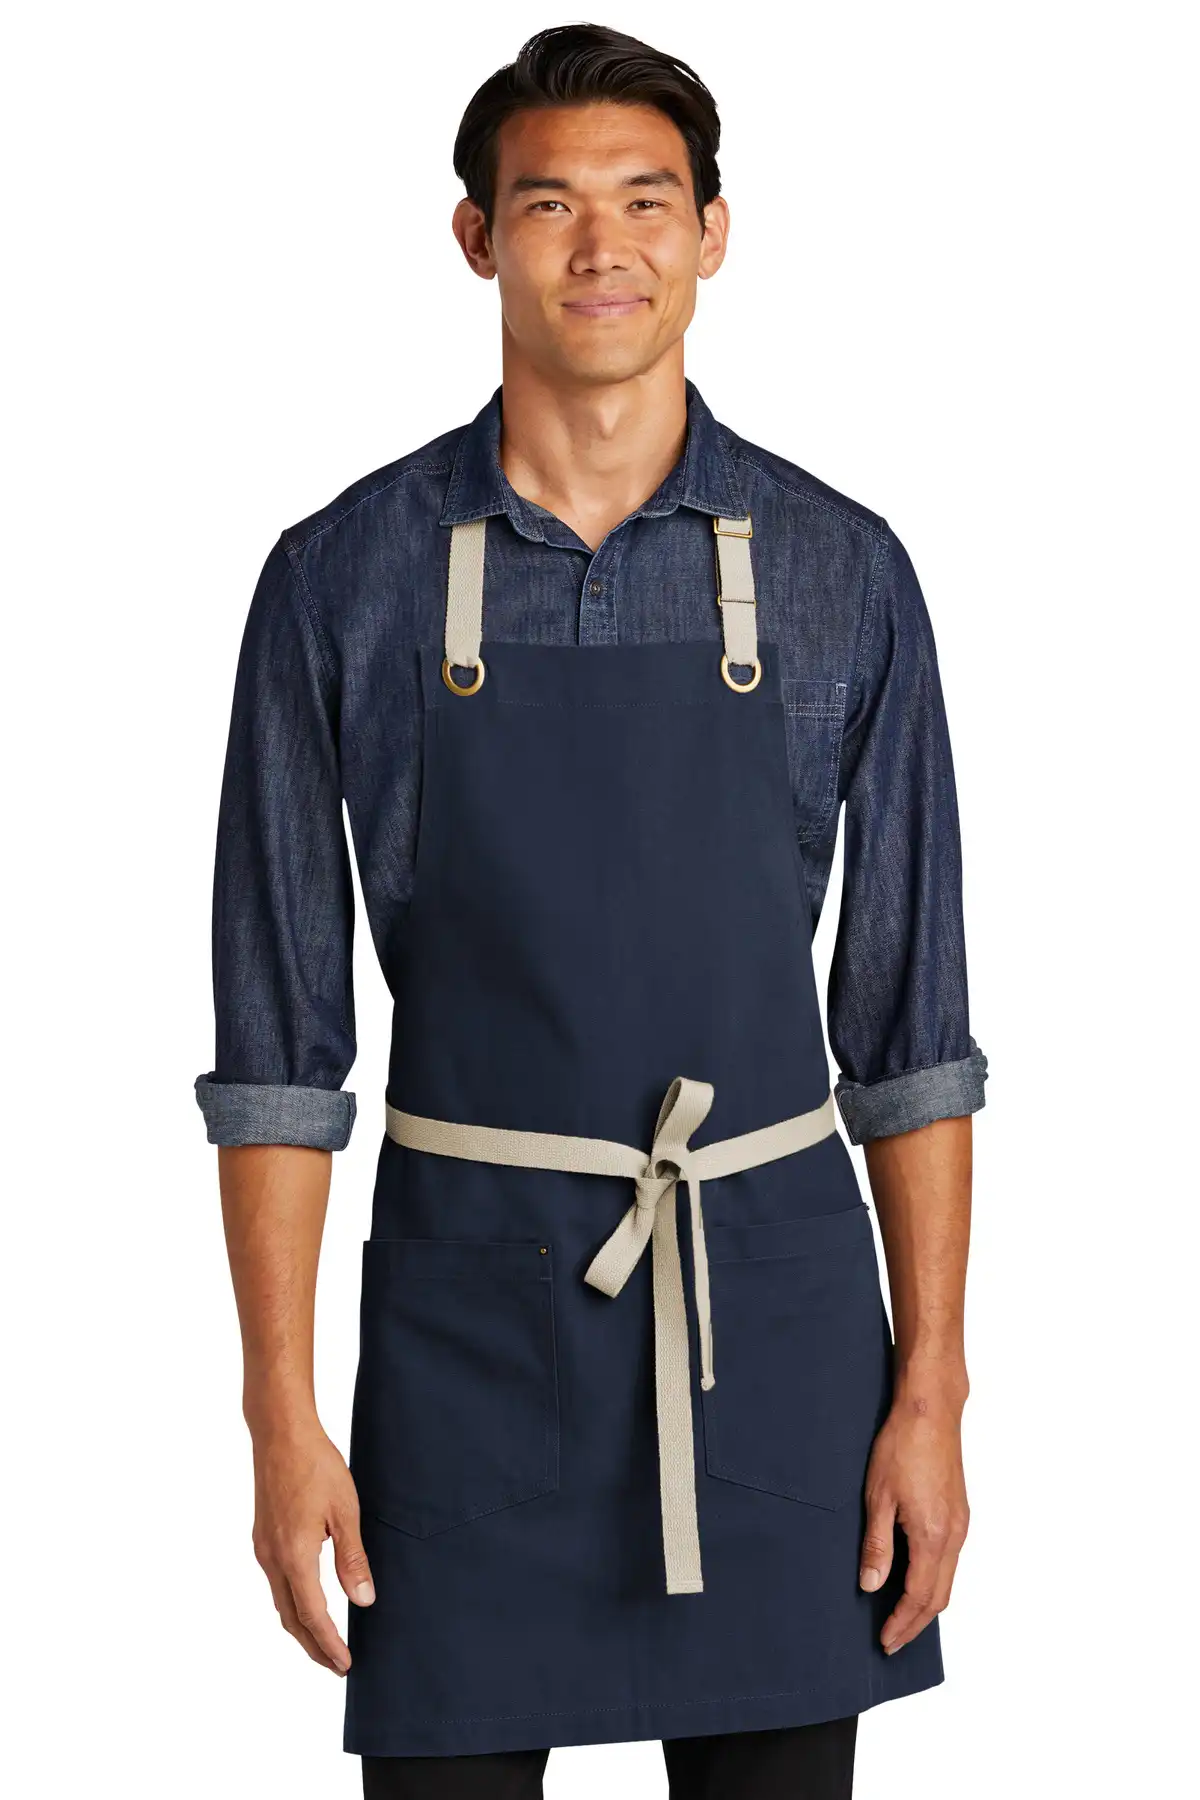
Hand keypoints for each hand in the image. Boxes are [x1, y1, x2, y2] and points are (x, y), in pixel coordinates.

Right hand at [250, 1416, 374, 1673]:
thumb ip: (352, 1558)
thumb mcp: (345, 1511)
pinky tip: (308, 1602)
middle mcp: (272, 1558)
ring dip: (302, 1627)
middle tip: (337, 1666)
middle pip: (291, 1618)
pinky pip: (276, 1584)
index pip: (312, 1615)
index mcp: (294, 1555)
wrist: (280, 1433)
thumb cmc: (316, 1465)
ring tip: (325, 1642)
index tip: (345, 1665)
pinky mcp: (262, 1538)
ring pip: (281, 1602)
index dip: (329, 1644)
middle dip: (314, 1647)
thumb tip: (363, 1600)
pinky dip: (293, 1603)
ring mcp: (263, 1548)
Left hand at [858, 1384, 968, 1654]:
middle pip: (940, 1597)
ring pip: (948, 1579)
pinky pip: (951, 1560)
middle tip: (892, 1639)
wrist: (930, 1411)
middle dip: (916, 1623)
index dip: (902, 1623)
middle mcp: (955, 1536)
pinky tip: (915, 1577)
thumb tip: (871, 1585)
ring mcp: (961, 1524)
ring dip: (926, 1603)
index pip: (919, 1598)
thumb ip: (877, 1546)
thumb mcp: (878, 1497)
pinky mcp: (960, 1512)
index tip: (886, 1641)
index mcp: (933, 1537)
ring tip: (901, 1616)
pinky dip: (934, 1580)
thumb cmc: (902, 1446)